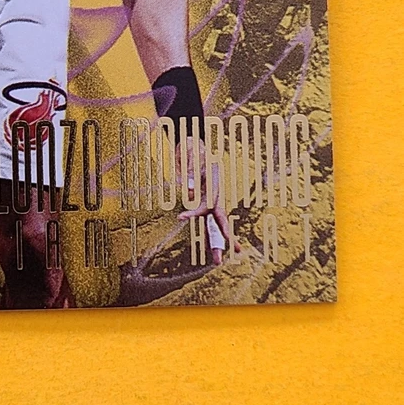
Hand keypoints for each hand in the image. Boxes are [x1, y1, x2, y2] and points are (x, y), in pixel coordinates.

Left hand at [176, 138, 240, 264]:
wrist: (197, 143)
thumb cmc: (193, 147)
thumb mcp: (191, 155)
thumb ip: (191, 171)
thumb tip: (189, 192)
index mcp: (213, 185)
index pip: (206, 205)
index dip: (194, 213)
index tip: (181, 217)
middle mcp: (215, 196)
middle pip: (220, 221)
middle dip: (223, 240)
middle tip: (225, 259)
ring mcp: (212, 200)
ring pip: (216, 224)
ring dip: (218, 242)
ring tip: (219, 261)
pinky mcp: (206, 201)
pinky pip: (209, 220)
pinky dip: (212, 233)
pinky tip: (216, 246)